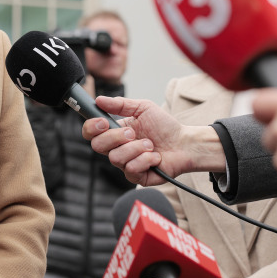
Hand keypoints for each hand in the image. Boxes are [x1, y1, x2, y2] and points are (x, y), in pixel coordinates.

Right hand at [81, 96, 224, 185]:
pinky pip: (131, 169)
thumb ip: (120, 104)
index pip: (91, 133)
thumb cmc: (165, 126)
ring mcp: (126, 164)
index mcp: (115, 132)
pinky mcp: (137, 177)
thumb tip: (99, 99)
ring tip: (150, 144)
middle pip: (97, 146)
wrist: (185, 143)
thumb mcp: (143, 108)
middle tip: (133, 133)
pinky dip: (145, 160)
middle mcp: (117, 149)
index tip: (103, 121)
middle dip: (115, 137)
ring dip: (136, 148)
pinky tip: (155, 157)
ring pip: (115, 158)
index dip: (91, 127)